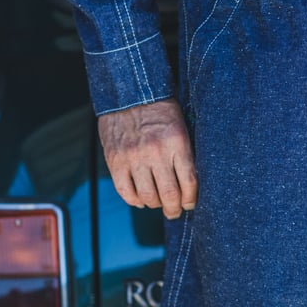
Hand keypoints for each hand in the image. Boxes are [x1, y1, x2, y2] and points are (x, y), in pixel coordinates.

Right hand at [98, 99, 196, 219]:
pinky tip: (140, 199)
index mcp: (177, 142)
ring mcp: (133, 158)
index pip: (189, 181)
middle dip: (174, 209)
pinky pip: (125, 191)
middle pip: (169, 194)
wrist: (128, 94)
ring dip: (155, 205)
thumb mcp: (180, 126)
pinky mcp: (116, 161)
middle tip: (174, 212)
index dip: (191, 199)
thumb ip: (184, 153)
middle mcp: (156, 152)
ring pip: (148, 196)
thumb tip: (189, 185)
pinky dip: (135, 201)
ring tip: (157, 204)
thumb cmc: (159, 110)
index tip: (190, 204)